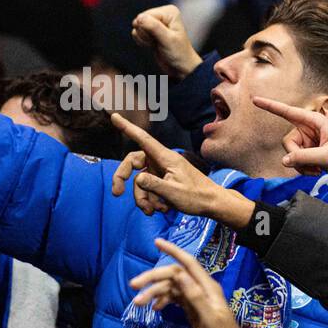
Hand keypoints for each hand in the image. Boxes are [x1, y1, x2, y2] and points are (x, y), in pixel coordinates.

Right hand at [109, 112, 251, 226]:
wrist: (212, 204)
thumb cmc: (196, 196)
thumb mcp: (173, 192)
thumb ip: (154, 185)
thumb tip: (137, 178)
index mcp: (165, 157)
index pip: (143, 139)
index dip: (127, 128)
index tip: (114, 116)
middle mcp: (161, 161)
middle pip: (132, 163)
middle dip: (123, 178)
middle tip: (116, 193)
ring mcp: (161, 171)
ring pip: (140, 181)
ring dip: (142, 198)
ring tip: (153, 211)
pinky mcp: (163, 181)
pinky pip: (148, 189)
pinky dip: (151, 200)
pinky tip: (162, 208)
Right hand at [128, 237, 250, 327]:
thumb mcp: (209, 318)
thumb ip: (195, 296)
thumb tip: (179, 274)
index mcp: (207, 287)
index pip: (188, 263)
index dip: (173, 250)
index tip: (156, 242)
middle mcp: (200, 288)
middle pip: (174, 276)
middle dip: (153, 278)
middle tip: (133, 285)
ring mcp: (195, 298)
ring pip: (171, 288)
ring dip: (154, 292)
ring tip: (138, 303)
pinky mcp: (191, 308)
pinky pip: (174, 298)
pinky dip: (162, 300)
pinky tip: (154, 308)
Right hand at [131, 4, 202, 79]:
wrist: (180, 67)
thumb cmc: (179, 53)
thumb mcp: (167, 40)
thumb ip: (154, 27)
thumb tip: (139, 18)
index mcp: (169, 12)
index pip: (146, 16)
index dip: (148, 30)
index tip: (161, 39)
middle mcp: (162, 14)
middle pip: (140, 20)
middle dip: (146, 34)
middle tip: (159, 42)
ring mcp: (156, 22)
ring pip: (137, 27)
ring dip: (144, 39)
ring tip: (157, 43)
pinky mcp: (150, 30)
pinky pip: (136, 33)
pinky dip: (142, 41)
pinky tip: (153, 45)